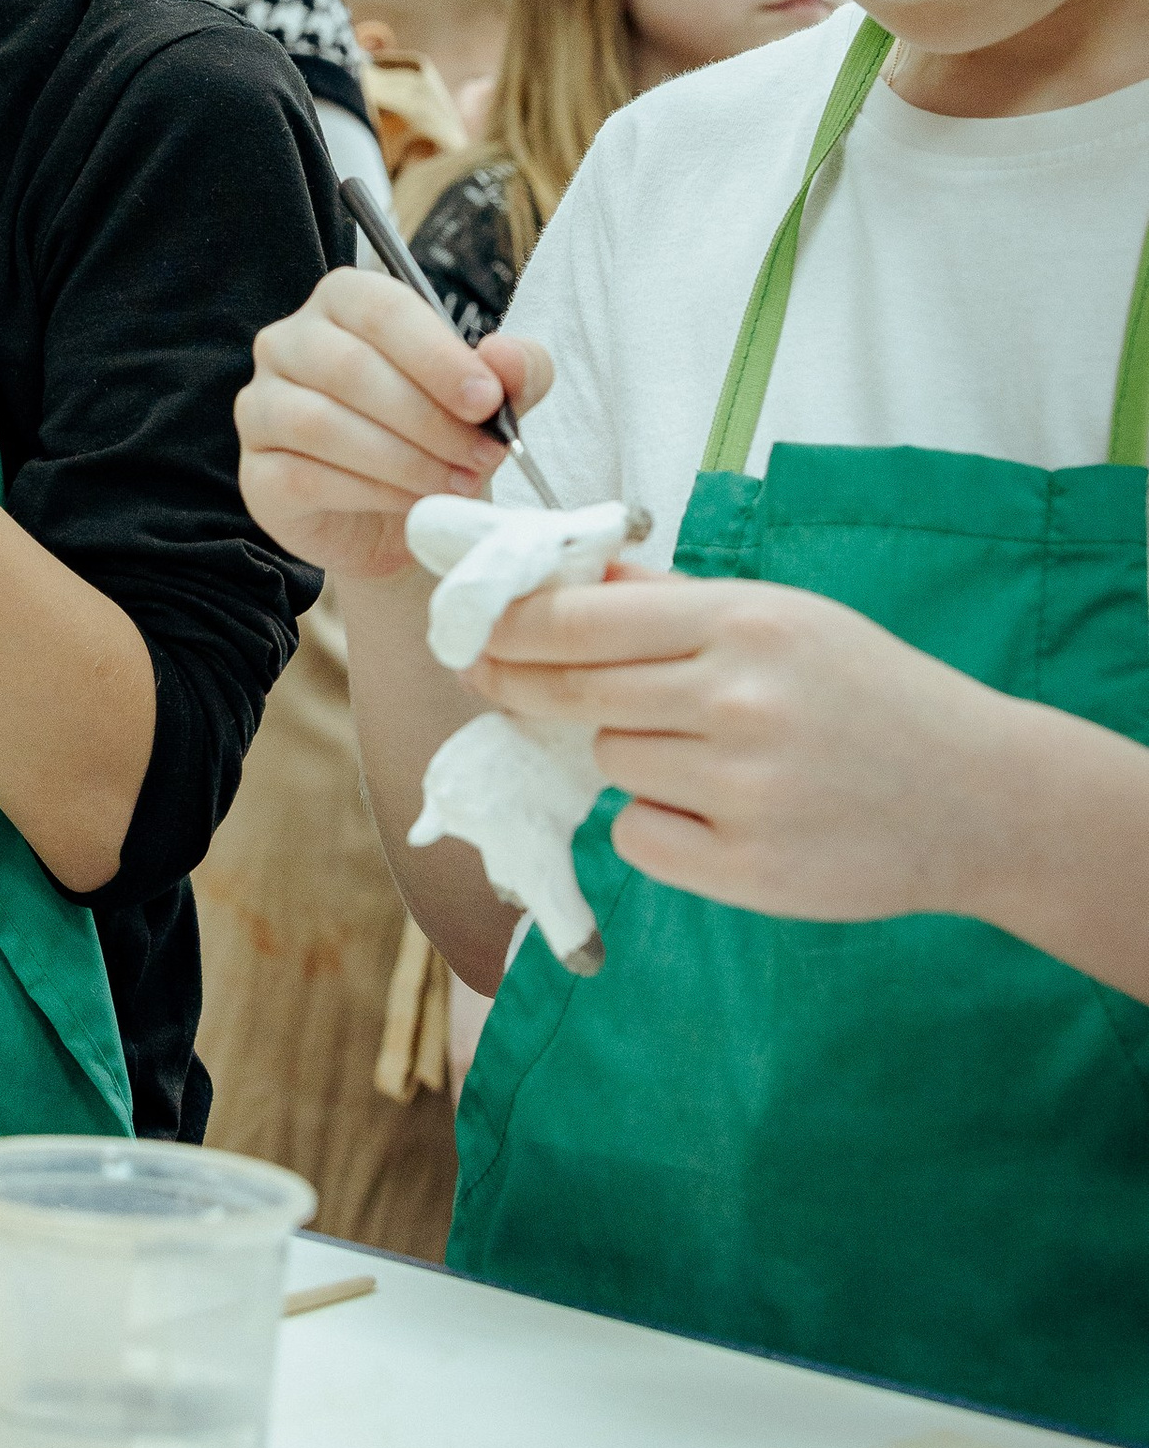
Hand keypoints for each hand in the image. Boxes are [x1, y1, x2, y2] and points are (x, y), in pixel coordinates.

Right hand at [235, 270, 552, 581]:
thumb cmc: (439, 439)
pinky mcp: (257, 474)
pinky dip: (370, 494)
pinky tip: (412, 505)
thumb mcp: (494, 401)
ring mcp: (260, 407)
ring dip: (403, 459)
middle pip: (350, 367)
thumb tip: (504, 357)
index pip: (381, 308)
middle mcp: (287, 343)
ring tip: (455, 484)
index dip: (437, 355)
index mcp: (343, 303)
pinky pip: (305, 476)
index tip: (487, 400)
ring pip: (323, 423)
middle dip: (429, 418)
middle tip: (482, 456)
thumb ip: (515, 371)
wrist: (404, 521)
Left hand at [468, 573, 1014, 922]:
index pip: (578, 619)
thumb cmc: (870, 693)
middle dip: (519, 683)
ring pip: (608, 760)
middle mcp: (736, 699)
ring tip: (705, 754)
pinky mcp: (745, 869)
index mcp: (744, 621)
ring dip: (626, 754)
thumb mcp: (783, 617)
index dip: (506, 624)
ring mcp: (740, 789)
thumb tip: (561, 578)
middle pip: (571, 690)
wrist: (979, 797)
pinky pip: (638, 836)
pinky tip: (721, 814)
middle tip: (491, 678)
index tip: (467, 625)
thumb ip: (670, 602)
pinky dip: (658, 826)